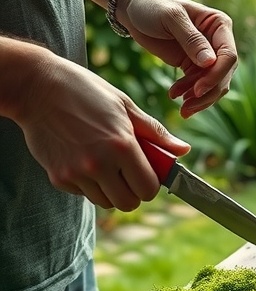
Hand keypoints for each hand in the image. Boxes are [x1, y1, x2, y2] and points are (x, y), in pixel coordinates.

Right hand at [14, 50, 189, 210]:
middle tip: (126, 172)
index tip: (145, 172)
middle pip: (129, 203)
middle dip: (132, 191)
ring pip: (105, 202)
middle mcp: (100, 164)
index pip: (149, 188)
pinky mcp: (58, 178)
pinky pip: (83, 194)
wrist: (37, 87)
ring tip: (102, 162)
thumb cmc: (85, 91)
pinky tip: (80, 158)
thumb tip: (183, 150)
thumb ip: (155, 133)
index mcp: (122, 145)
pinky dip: (86, 184)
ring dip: (109, 189)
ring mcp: (77, 174)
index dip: (150, 183)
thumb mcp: (124, 106)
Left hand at [121, 0, 237, 115]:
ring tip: (181, 108)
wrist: (134, 8)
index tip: (198, 89)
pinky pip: (198, 86)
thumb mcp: (171, 18)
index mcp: (219, 24)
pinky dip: (188, 94)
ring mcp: (206, 55)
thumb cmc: (153, 5)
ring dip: (199, 99)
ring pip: (213, 84)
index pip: (229, 55)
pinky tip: (174, 95)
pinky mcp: (192, 65)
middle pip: (224, 74)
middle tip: (187, 106)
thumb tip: (210, 62)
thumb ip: (191, 39)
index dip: (216, 75)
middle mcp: (217, 41)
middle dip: (208, 93)